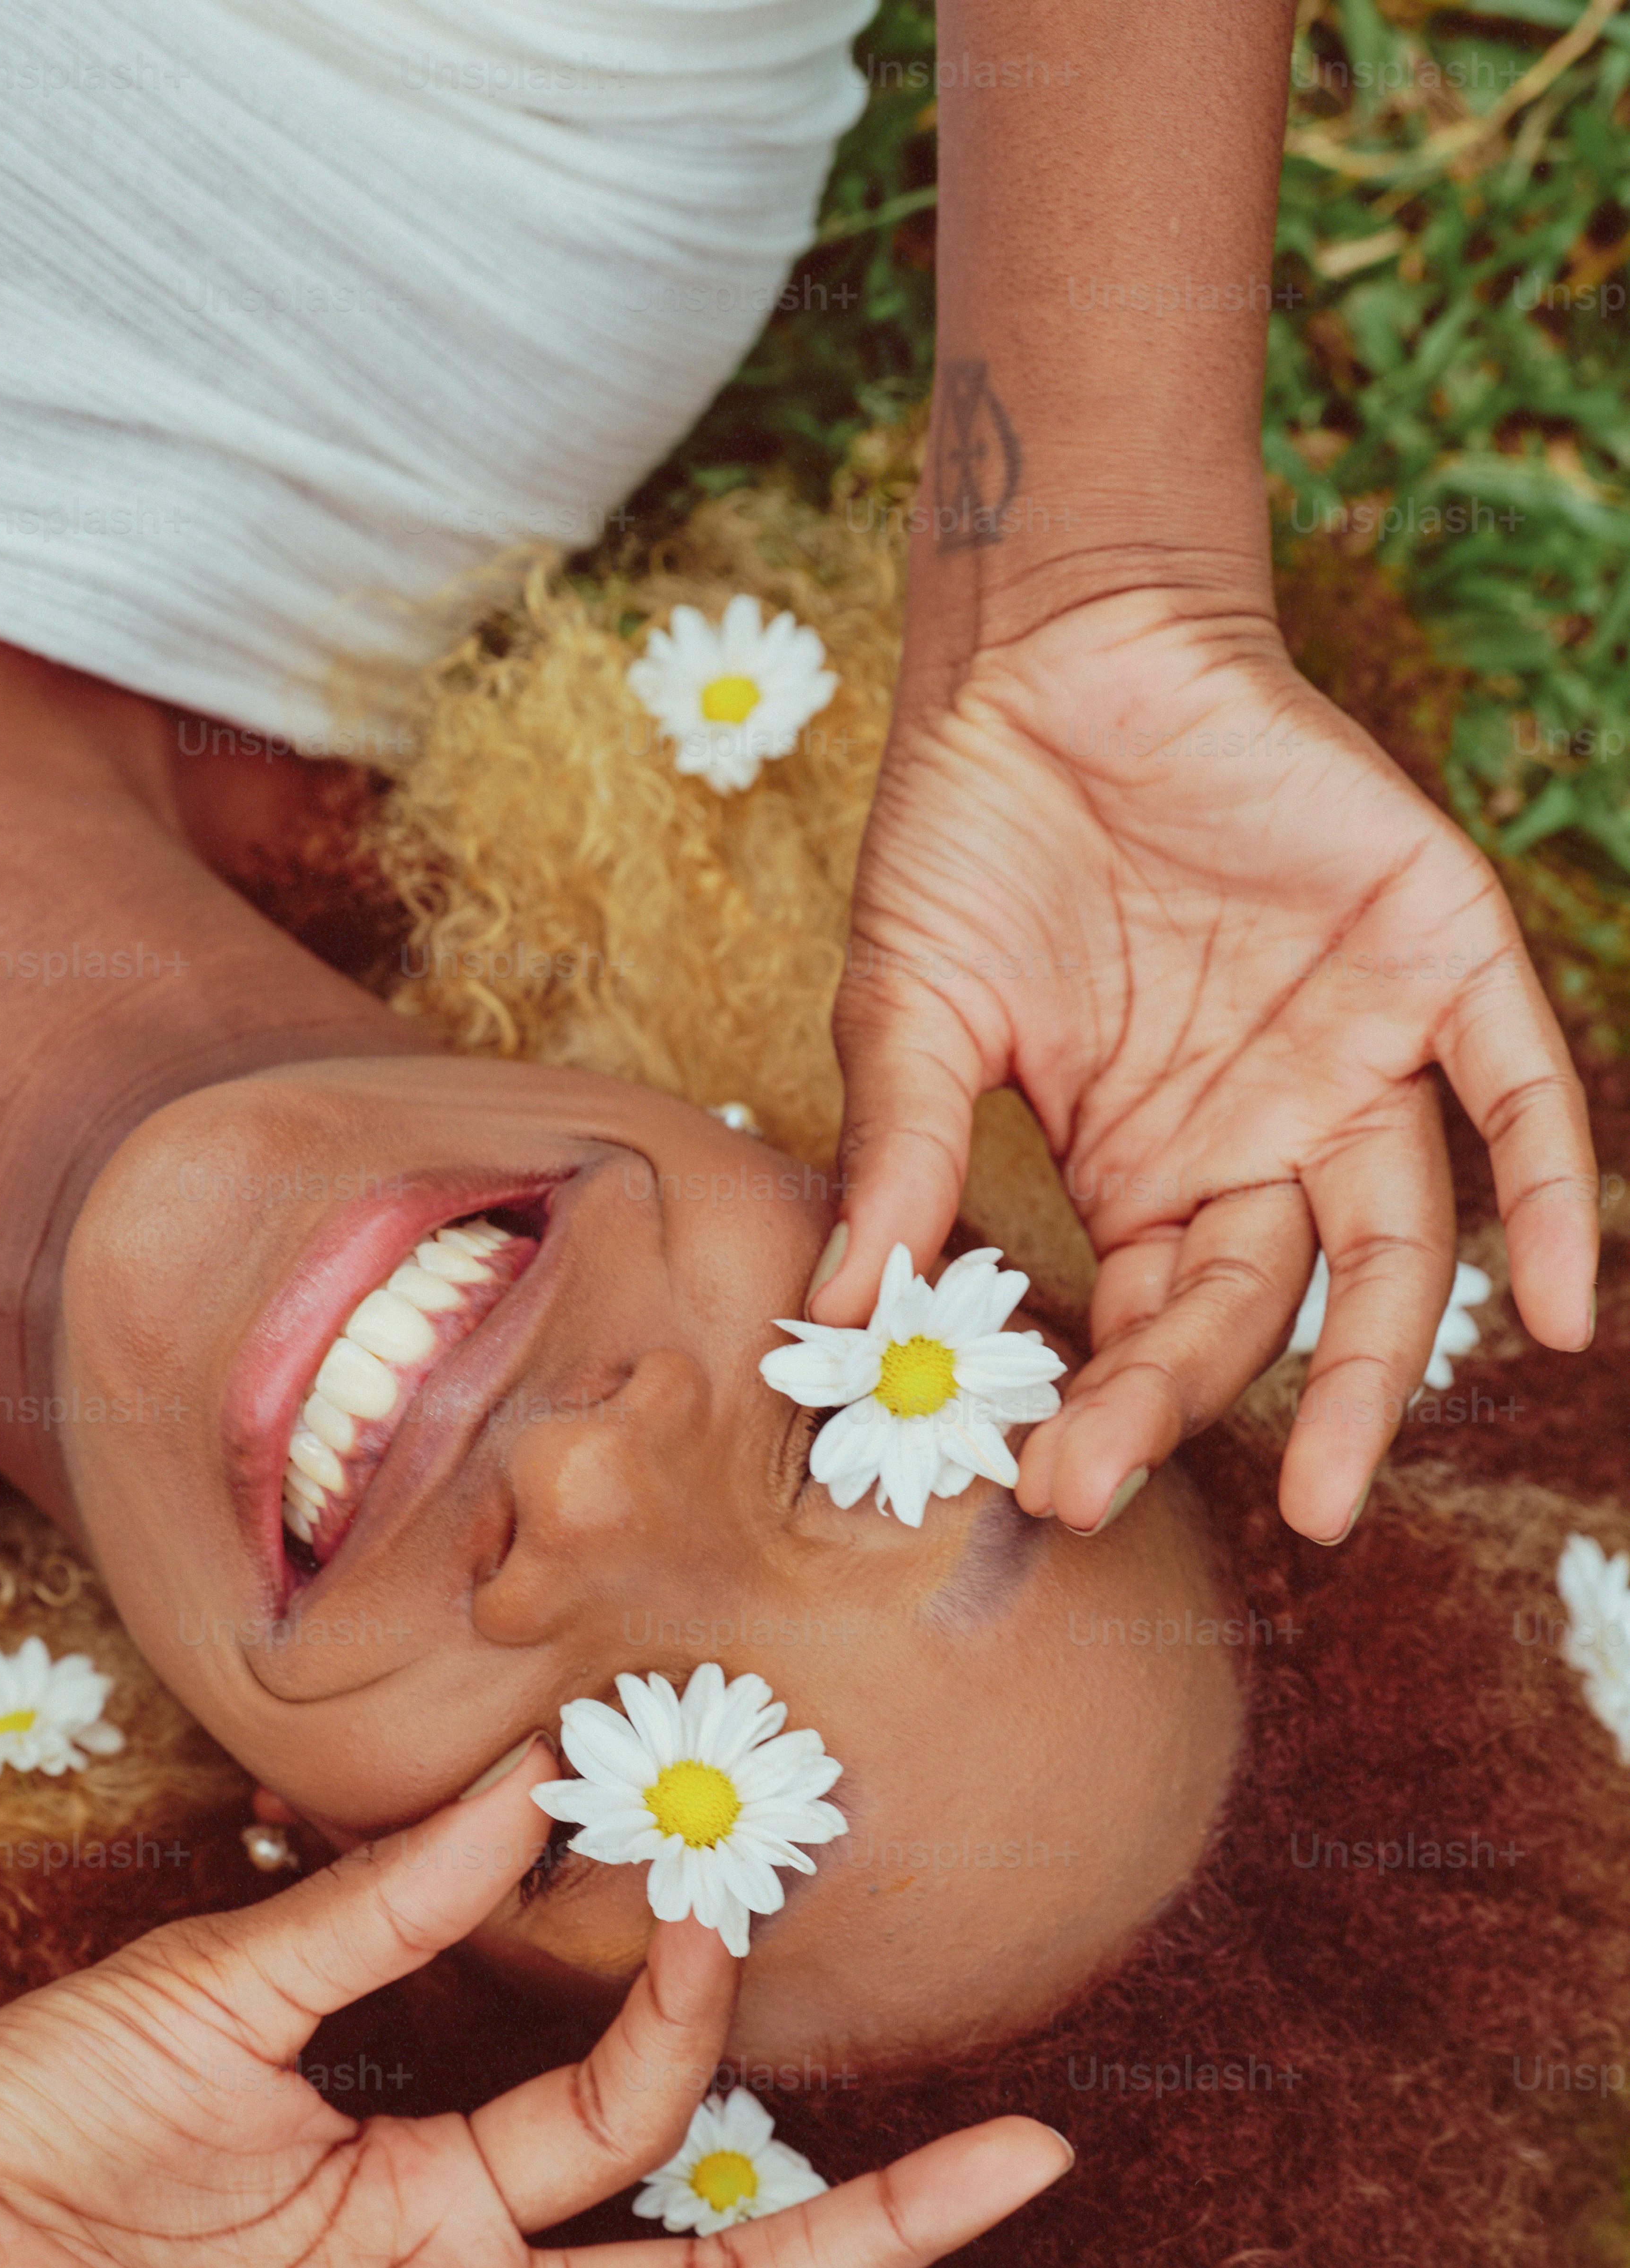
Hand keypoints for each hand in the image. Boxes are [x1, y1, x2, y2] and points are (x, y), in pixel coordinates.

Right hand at [820, 590, 1599, 1541]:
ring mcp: (1354, 1053)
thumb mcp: (915, 1019)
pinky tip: (1555, 1313)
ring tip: (1335, 1489)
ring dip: (1377, 1368)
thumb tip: (835, 1315)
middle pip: (1263, 1303)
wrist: (1053, 651)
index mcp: (1145, 1167)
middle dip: (1205, 1405)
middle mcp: (1259, 1135)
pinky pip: (1516, 1092)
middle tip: (1157, 1493)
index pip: (1149, 1320)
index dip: (1110, 1407)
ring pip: (1395, 1240)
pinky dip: (1550, 1196)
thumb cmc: (971, 836)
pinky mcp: (1434, 954)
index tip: (1053, 1484)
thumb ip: (905, 1163)